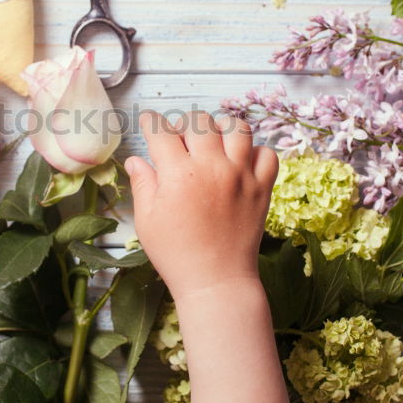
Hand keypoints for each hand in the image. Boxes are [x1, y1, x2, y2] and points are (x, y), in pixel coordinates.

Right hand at [124, 110, 278, 300]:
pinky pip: (267, 154)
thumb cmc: (176, 254)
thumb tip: (136, 160)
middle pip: (199, 121)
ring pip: (237, 128)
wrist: (216, 281)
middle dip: (184, 122)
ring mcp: (241, 175)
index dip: (150, 122)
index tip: (148, 122)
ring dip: (220, 128)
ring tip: (212, 140)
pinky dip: (255, 151)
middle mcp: (212, 167)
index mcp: (179, 174)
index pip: (161, 132)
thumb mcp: (147, 220)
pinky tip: (240, 161)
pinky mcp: (262, 189)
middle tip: (179, 136)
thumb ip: (142, 184)